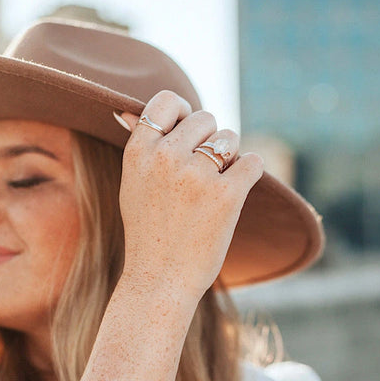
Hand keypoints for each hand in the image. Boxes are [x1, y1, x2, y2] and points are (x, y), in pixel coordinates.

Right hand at [117, 90, 263, 302]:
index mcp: (139, 151)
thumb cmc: (148, 232)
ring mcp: (197, 175)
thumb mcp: (131, 185)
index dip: (183, 113)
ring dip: (229, 158)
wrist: (160, 279)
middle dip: (209, 140)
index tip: (188, 134)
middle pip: (206, 118)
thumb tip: (126, 111)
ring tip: (213, 187)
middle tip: (201, 174)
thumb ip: (139, 146)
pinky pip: (253, 161)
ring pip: (230, 138)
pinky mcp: (227, 194)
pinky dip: (250, 173)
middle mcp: (166, 157)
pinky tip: (235, 192)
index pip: (168, 101)